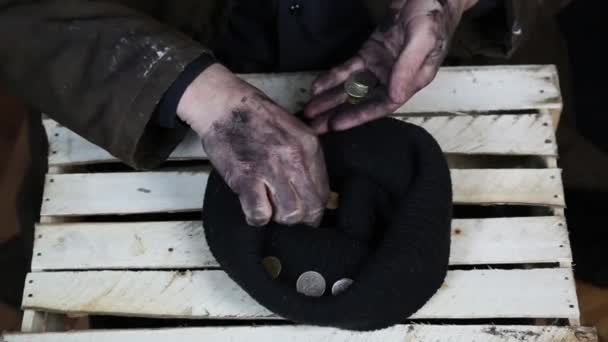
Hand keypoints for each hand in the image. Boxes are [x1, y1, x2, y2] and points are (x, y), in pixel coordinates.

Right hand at [177, 64, 329, 225]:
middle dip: (302, 218)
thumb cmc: (256, 116)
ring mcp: (270, 170)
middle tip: (289, 213)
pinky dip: (257, 217)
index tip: (307, 209)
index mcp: (309, 146)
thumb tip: (313, 187)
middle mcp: (294, 159)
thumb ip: (306, 157)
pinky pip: (260, 214)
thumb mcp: (294, 129)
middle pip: (311, 208)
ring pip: (289, 215)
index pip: (324, 191)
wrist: (224, 104)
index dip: (316, 207)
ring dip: (279, 216)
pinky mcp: (246, 179)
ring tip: (269, 206)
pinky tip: (253, 207)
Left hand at [304, 0, 477, 133]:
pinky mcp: (370, 53)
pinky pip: (349, 69)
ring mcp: (381, 65)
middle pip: (364, 101)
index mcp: (411, 80)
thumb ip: (407, 67)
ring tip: (311, 112)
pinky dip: (334, 77)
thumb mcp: (422, 38)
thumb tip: (394, 97)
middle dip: (339, 114)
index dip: (359, 116)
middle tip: (316, 127)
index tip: (338, 124)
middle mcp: (395, 77)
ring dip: (332, 99)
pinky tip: (318, 86)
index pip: (383, 105)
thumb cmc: (432, 14)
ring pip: (353, 87)